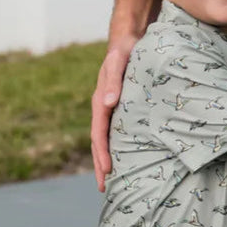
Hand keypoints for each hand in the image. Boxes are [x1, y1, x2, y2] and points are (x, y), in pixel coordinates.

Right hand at [90, 36, 137, 190]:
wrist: (127, 39)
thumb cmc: (124, 49)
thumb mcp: (119, 61)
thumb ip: (113, 80)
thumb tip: (108, 103)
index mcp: (100, 99)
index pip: (99, 131)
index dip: (102, 152)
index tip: (107, 170)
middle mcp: (103, 105)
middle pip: (99, 140)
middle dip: (100, 163)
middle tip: (105, 187)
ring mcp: (109, 106)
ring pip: (105, 137)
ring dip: (105, 158)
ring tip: (109, 179)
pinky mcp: (118, 105)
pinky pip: (114, 129)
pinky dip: (115, 144)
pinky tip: (123, 155)